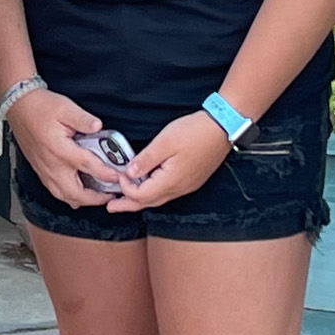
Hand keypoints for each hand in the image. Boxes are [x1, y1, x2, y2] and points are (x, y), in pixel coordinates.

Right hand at [5, 87, 118, 208]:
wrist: (19, 107)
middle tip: (111, 194)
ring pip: (65, 197)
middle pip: (76, 193)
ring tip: (97, 196)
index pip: (88, 167)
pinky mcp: (41, 171)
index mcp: (60, 150)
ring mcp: (45, 171)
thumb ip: (83, 119)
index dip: (106, 174)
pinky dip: (70, 196)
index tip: (119, 178)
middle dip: (96, 198)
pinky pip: (56, 192)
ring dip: (83, 200)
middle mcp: (52, 165)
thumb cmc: (40, 107)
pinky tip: (78, 192)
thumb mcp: (65, 107)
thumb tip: (98, 126)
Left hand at [108, 111, 228, 211]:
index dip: (126, 188)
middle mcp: (179, 189)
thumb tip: (130, 173)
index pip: (141, 195)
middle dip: (128, 205)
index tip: (118, 175)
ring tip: (126, 199)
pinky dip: (153, 192)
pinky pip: (168, 192)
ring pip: (159, 199)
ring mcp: (187, 186)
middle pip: (149, 203)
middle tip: (111, 206)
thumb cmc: (195, 132)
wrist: (223, 128)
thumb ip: (145, 159)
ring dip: (141, 199)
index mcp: (171, 181)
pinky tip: (148, 185)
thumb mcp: (165, 142)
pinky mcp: (191, 180)